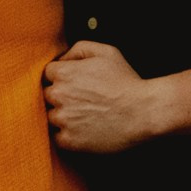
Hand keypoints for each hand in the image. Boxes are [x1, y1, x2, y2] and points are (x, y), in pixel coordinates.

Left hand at [43, 38, 173, 153]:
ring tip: (86, 116)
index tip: (76, 85)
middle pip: (47, 96)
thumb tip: (62, 59)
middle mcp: (58, 95)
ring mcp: (63, 119)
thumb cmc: (126, 81)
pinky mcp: (69, 141)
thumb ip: (78, 49)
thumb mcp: (106, 52)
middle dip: (61, 97)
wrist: (143, 112)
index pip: (48, 74)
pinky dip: (68, 136)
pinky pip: (58, 138)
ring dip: (64, 117)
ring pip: (51, 117)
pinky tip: (85, 130)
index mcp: (64, 73)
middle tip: (82, 101)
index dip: (62, 78)